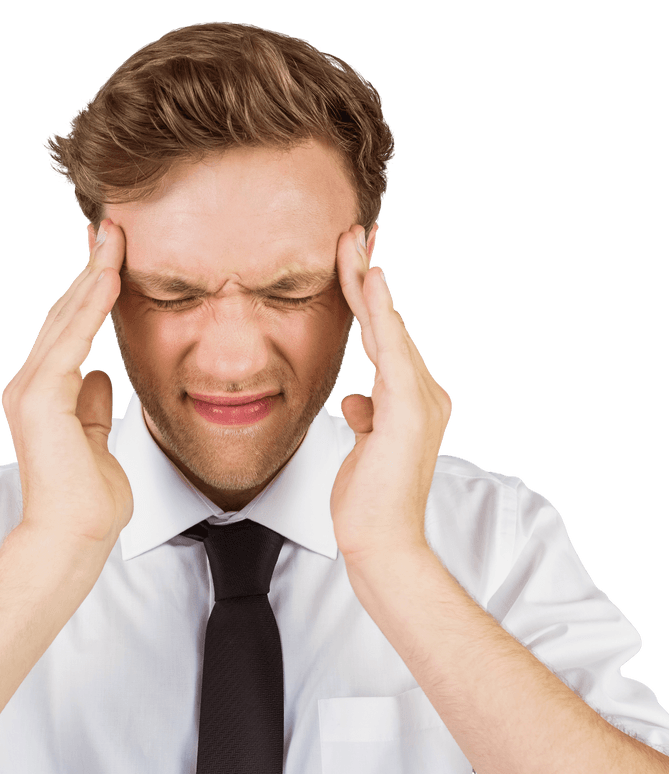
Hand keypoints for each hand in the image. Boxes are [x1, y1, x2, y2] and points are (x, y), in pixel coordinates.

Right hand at [1, 218, 131, 563]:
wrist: (73, 535)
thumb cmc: (88, 500)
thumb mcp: (96, 440)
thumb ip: (94, 407)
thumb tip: (102, 377)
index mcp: (43, 395)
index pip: (70, 331)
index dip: (91, 293)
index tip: (113, 259)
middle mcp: (30, 385)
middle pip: (65, 314)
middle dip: (91, 270)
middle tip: (112, 227)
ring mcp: (31, 389)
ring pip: (66, 318)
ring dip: (92, 274)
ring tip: (114, 234)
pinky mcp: (41, 396)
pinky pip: (72, 339)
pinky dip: (91, 305)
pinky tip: (110, 275)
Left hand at [330, 224, 452, 565]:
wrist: (382, 542)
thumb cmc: (369, 502)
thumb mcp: (362, 449)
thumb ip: (366, 417)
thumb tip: (356, 399)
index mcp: (411, 401)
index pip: (384, 338)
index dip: (367, 299)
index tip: (351, 261)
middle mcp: (423, 393)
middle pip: (387, 323)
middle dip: (366, 276)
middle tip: (353, 231)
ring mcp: (419, 400)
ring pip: (388, 328)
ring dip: (367, 282)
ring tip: (352, 242)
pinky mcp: (408, 410)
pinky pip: (392, 350)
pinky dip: (382, 312)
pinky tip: (370, 278)